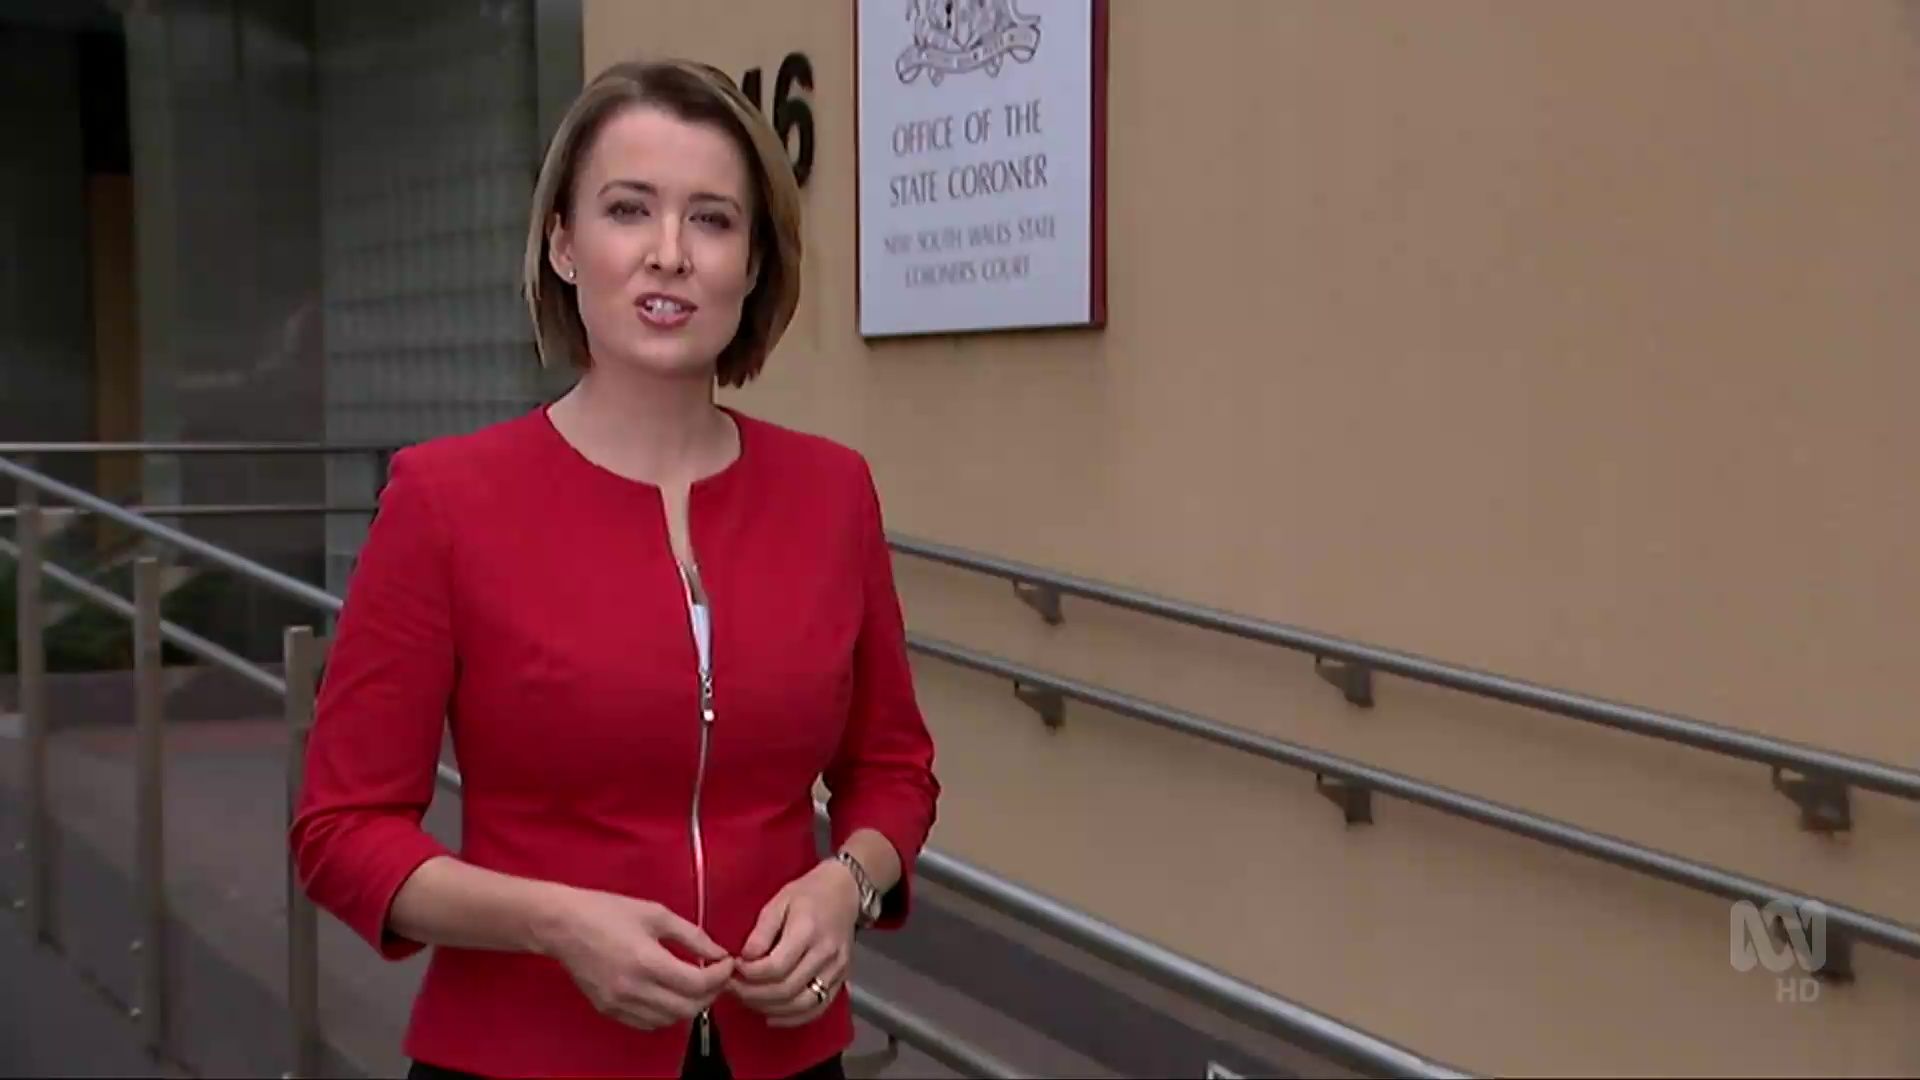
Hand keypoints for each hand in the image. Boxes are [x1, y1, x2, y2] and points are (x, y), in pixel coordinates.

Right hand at [536, 886, 734, 1031]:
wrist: (562, 925)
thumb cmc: (608, 911)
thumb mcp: (655, 913)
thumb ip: (691, 935)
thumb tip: (718, 952)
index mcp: (647, 961)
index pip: (697, 984)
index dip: (720, 976)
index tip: (727, 963)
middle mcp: (634, 989)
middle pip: (687, 1008)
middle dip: (710, 994)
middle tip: (716, 976)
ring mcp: (619, 1004)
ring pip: (669, 1020)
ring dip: (689, 1006)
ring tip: (695, 985)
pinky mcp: (609, 1010)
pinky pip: (647, 1023)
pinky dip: (666, 1014)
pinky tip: (669, 995)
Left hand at [729, 859, 860, 1026]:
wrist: (844, 891)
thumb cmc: (808, 894)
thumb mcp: (779, 901)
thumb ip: (761, 932)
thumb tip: (745, 959)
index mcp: (807, 930)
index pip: (775, 966)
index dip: (749, 974)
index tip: (733, 968)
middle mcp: (825, 953)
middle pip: (786, 989)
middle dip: (753, 994)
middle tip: (733, 988)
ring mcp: (837, 969)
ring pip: (802, 1004)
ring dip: (770, 1008)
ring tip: (748, 1001)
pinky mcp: (842, 979)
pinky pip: (818, 1008)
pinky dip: (793, 1018)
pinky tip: (771, 1016)